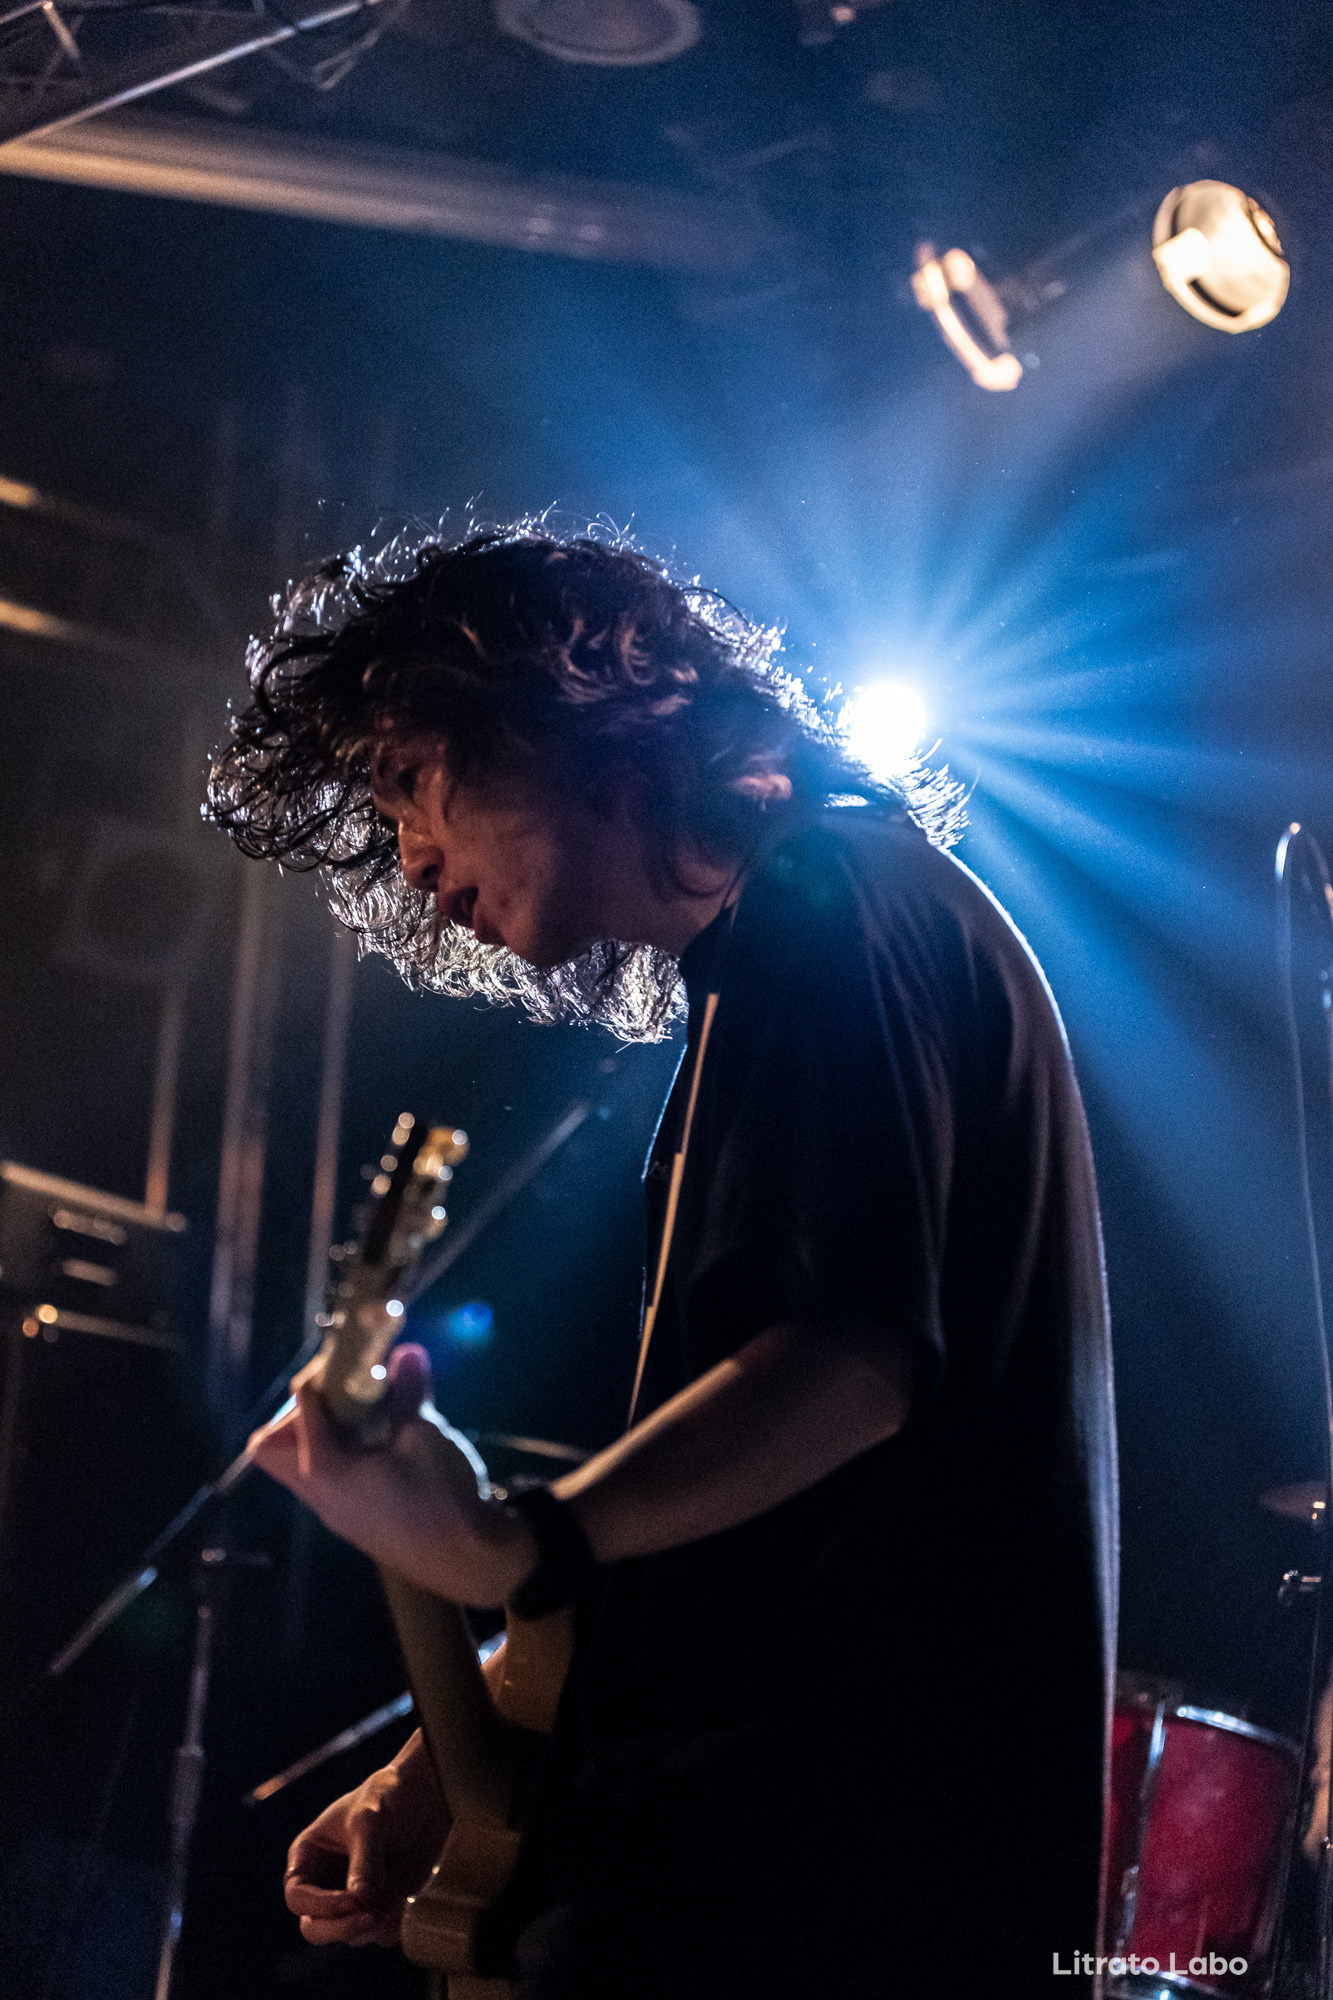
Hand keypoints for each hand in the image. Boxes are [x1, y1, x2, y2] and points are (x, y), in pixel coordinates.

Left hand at [248, 1344, 534, 1606]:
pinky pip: (324, 1479)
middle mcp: (317, 1495)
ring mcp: (333, 1512)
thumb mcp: (425, 1435)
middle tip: (341, 1395)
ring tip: (364, 1415)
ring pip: (296, 1466)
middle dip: (299, 1413)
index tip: (349, 1362)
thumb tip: (408, 1351)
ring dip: (320, 1434)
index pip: (297, 1413)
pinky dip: (340, 1452)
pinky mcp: (352, 1520)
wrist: (468, 1560)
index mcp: (324, 1472)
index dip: (320, 1380)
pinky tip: (382, 1441)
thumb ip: (409, 1392)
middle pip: (271, 1450)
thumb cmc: (441, 1496)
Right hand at [284, 1745, 446, 1947]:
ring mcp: (354, 1898)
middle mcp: (326, 1883)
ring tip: (395, 1906)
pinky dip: (390, 1929)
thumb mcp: (371, 1820)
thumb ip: (364, 1860)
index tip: (351, 1900)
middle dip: (341, 1928)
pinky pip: (378, 1934)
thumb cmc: (391, 1795)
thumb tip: (359, 1899)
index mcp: (309, 1857)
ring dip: (370, 1929)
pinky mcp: (382, 1907)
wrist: (430, 1793)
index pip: (297, 1897)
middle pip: (315, 1927)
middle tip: (370, 1918)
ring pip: (348, 1936)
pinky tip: (405, 1907)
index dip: (320, 1905)